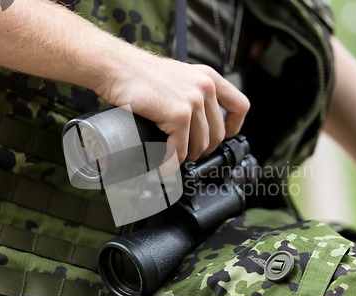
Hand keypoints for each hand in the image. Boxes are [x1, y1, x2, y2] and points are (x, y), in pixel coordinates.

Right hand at [94, 47, 249, 162]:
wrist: (116, 67)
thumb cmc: (139, 74)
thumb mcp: (177, 77)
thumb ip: (192, 93)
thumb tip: (195, 123)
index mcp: (209, 77)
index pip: (240, 106)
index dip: (233, 128)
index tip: (222, 137)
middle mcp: (205, 87)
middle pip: (217, 134)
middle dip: (202, 150)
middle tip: (186, 155)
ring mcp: (193, 101)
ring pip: (200, 145)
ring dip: (185, 159)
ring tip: (171, 161)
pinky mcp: (178, 114)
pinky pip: (180, 150)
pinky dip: (170, 164)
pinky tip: (162, 169)